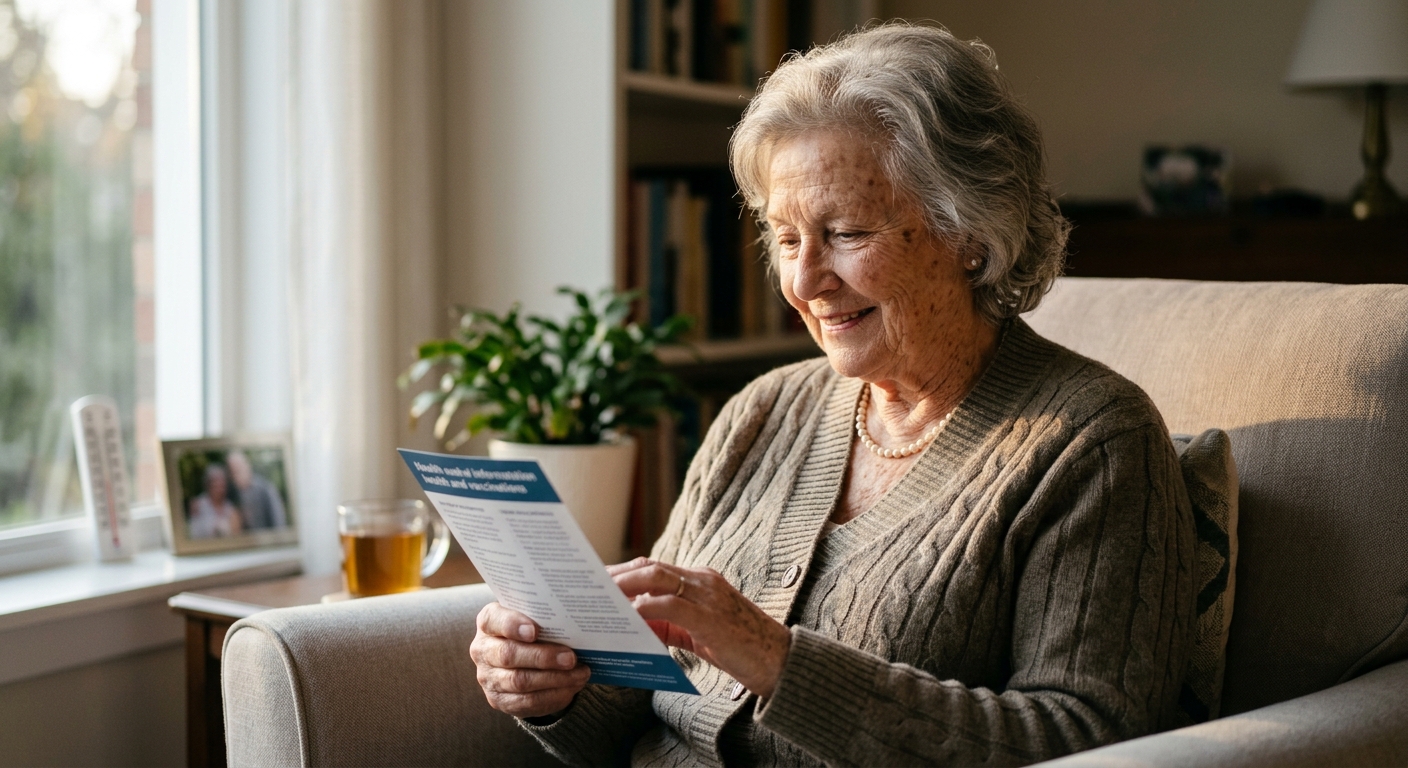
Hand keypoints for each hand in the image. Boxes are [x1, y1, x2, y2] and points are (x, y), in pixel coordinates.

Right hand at [470, 602, 591, 718]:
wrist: (521, 659)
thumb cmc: (531, 631)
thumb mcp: (533, 619)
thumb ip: (544, 618)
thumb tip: (574, 626)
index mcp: (488, 622)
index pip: (493, 620)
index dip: (512, 625)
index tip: (535, 631)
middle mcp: (483, 650)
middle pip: (508, 654)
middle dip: (543, 657)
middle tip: (571, 658)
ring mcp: (488, 677)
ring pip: (520, 681)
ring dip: (554, 679)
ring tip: (579, 674)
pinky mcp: (499, 700)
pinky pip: (527, 702)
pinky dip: (553, 695)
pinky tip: (571, 687)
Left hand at [609, 558, 791, 698]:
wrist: (781, 662)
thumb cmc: (742, 649)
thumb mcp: (700, 632)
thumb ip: (671, 624)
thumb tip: (636, 625)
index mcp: (701, 580)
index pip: (654, 567)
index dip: (624, 571)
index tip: (599, 580)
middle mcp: (703, 580)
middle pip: (650, 566)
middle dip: (617, 575)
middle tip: (589, 586)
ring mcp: (708, 595)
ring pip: (656, 578)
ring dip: (624, 586)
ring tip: (599, 598)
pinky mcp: (710, 616)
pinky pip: (670, 605)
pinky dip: (646, 608)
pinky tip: (628, 617)